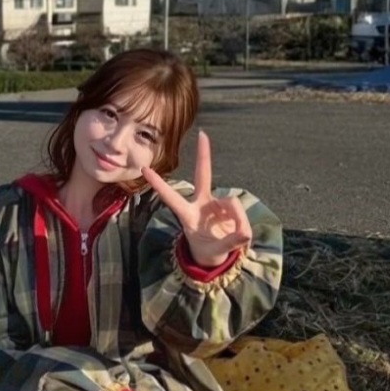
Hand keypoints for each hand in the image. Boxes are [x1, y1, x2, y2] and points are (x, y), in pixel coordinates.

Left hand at [141, 130, 251, 268]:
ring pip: (232, 203)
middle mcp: (200, 204)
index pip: (170, 197)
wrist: (216, 256)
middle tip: (202, 134)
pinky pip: (240, 210)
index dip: (159, 184)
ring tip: (237, 236)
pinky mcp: (229, 207)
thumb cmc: (208, 252)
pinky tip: (239, 232)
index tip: (144, 168)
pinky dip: (243, 222)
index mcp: (187, 215)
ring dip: (238, 219)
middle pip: (203, 175)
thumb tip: (245, 232)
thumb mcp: (216, 252)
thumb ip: (230, 242)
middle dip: (204, 155)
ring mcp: (215, 203)